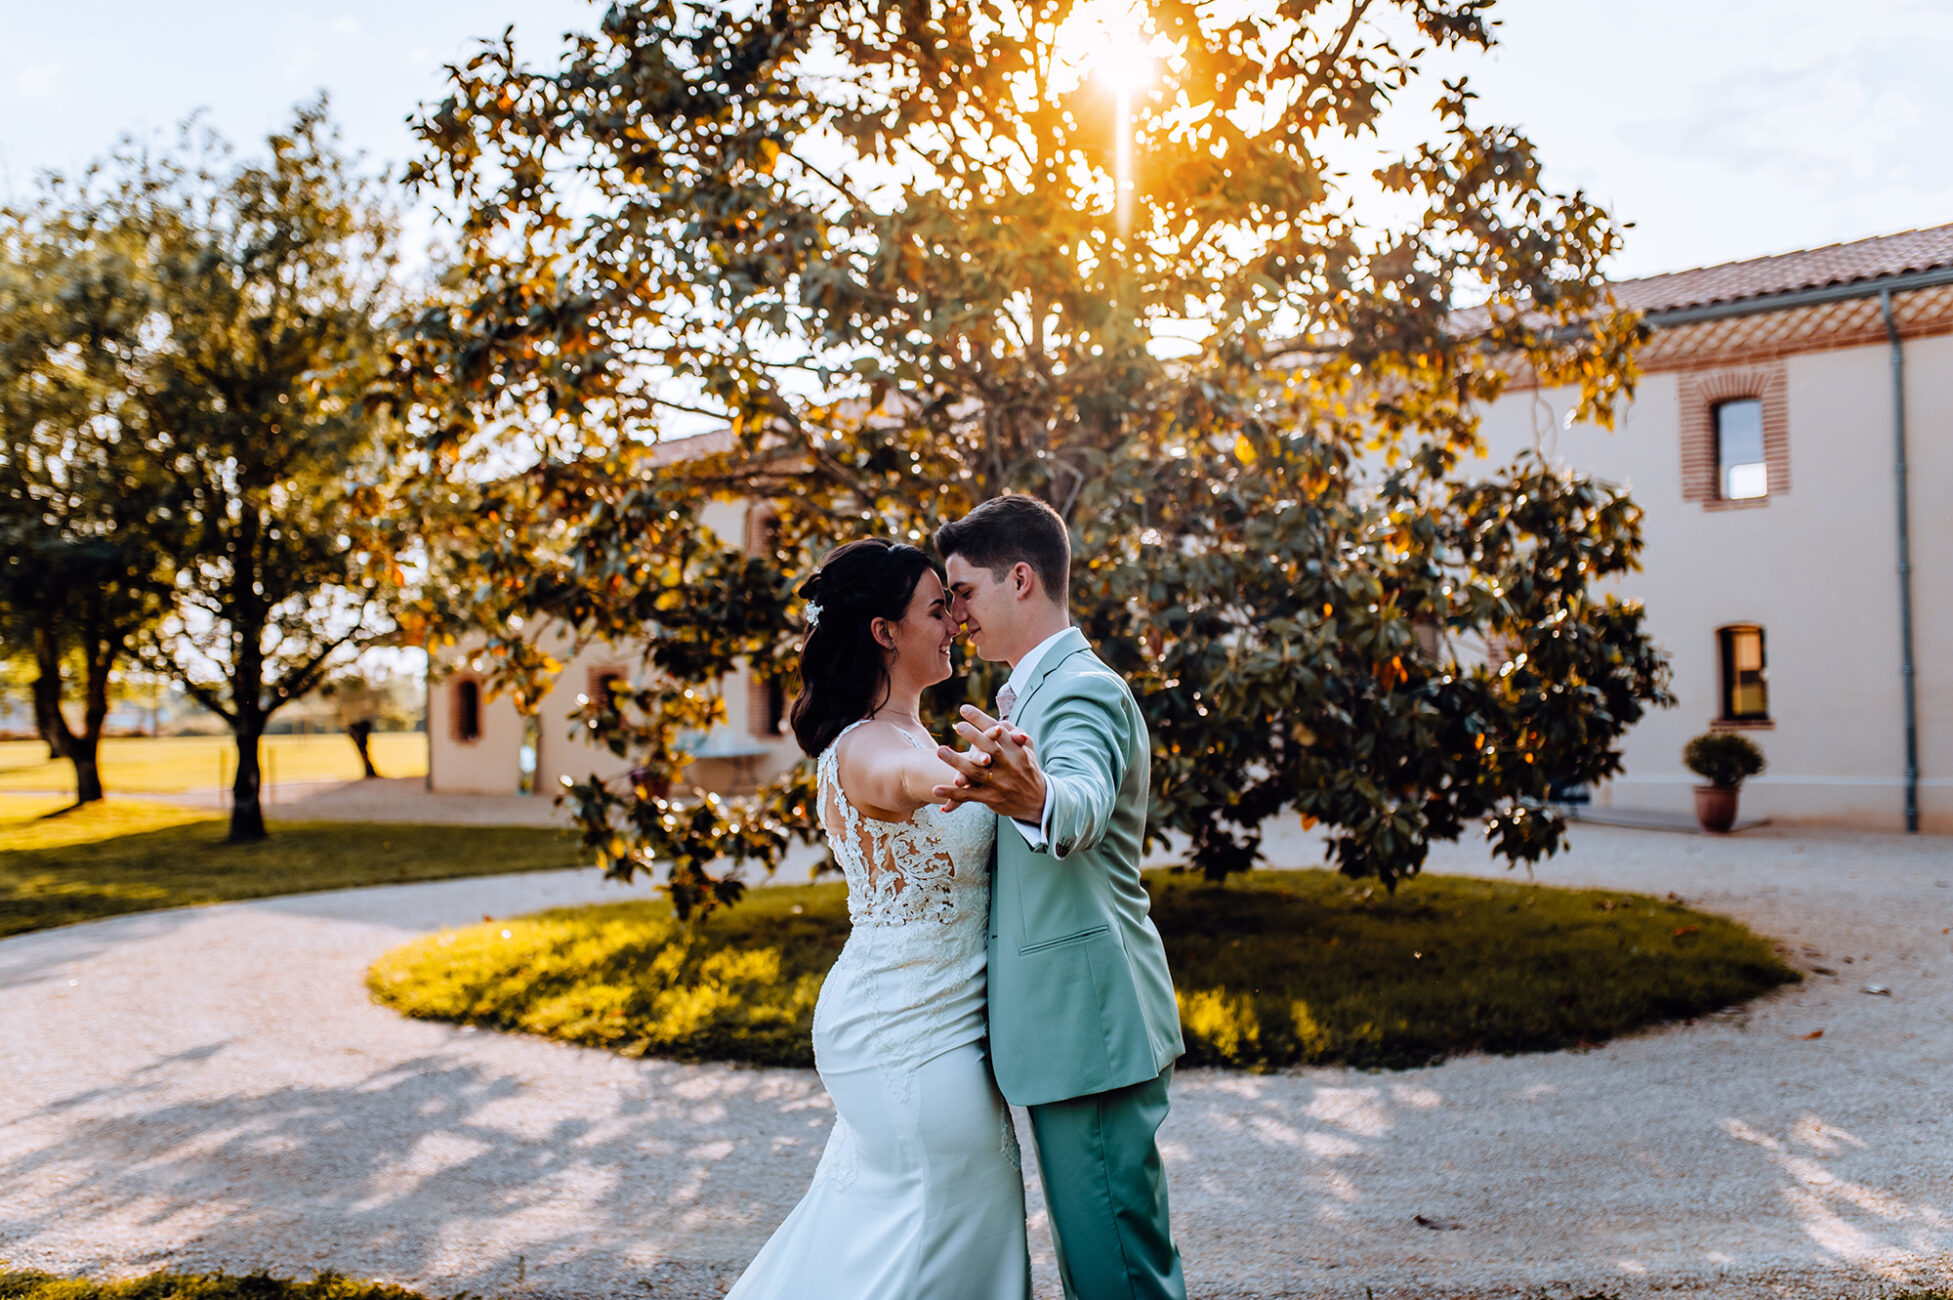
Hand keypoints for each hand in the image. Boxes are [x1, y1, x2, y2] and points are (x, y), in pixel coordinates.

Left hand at [932, 704, 1043, 821]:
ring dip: (957, 762)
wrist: (1038, 800)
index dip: (981, 720)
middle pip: (990, 750)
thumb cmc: (1027, 768)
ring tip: (939, 751)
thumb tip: (1000, 723)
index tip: (964, 709)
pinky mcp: (991, 799)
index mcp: (1016, 750)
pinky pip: (969, 796)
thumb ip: (1014, 733)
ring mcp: (1000, 783)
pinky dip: (952, 794)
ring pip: (976, 772)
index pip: (998, 731)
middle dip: (975, 737)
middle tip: (957, 726)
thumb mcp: (1027, 749)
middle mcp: (1009, 766)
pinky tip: (935, 790)